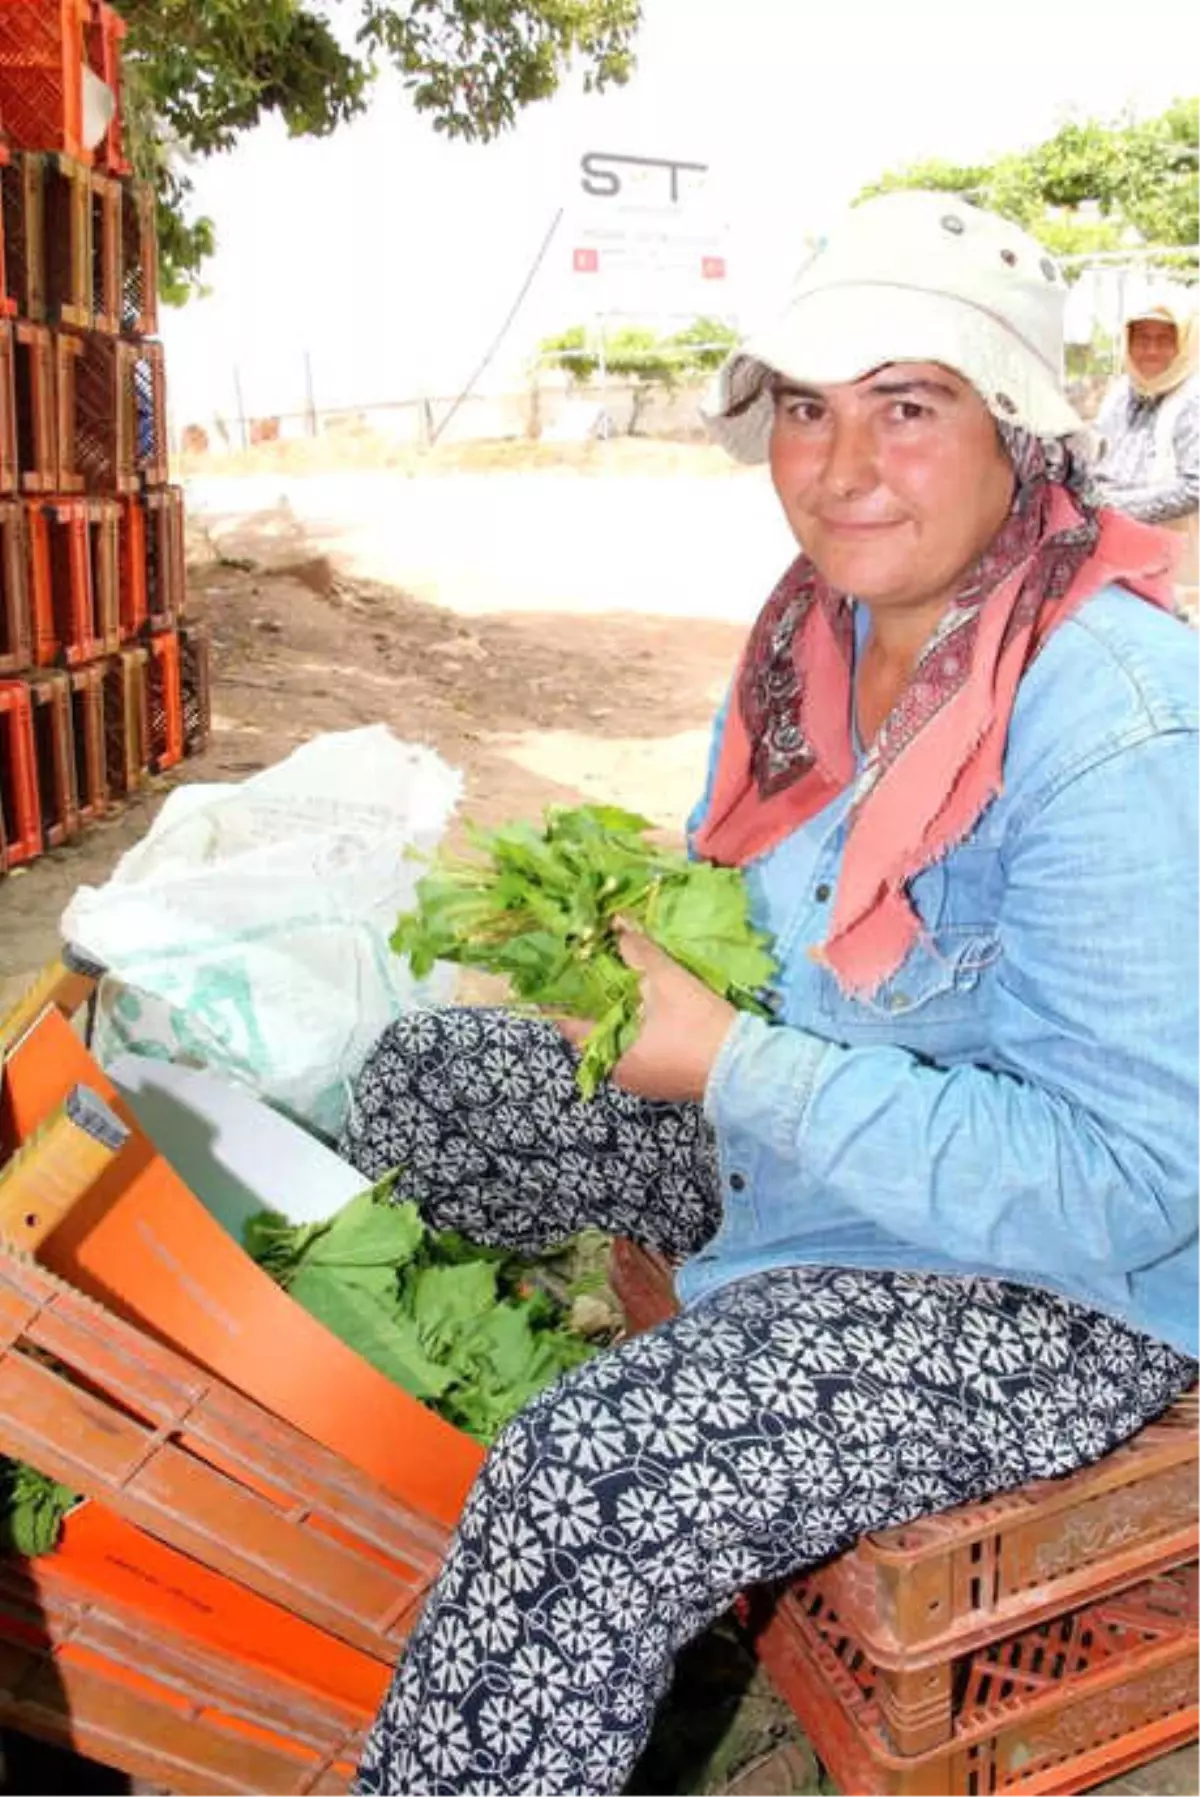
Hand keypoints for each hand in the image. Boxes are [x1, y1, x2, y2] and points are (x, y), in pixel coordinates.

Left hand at [558, 924, 737, 1102]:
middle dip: (593, 1003)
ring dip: (618, 1018)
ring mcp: (640, 1081)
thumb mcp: (666, 980)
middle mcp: (617, 1072)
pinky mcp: (661, 1083)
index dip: (563, 995)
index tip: (565, 973)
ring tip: (624, 988)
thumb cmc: (698, 1025)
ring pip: (616, 1043)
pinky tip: (651, 1013)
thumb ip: (638, 951)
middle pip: (591, 1032)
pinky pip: (638, 1054)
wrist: (745, 1068)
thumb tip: (617, 923)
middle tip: (596, 972)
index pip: (566, 1022)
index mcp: (607, 1051)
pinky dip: (638, 1034)